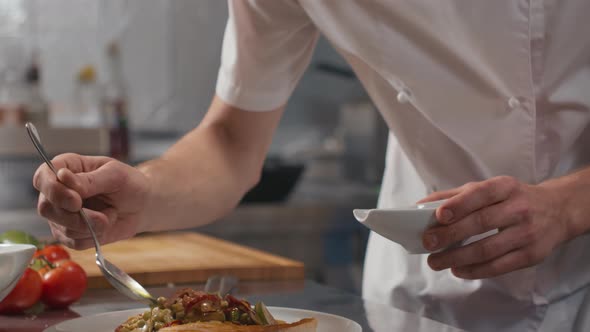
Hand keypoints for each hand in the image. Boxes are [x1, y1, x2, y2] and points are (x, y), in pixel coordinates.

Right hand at [33, 153, 150, 248]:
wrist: (143, 206)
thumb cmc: (129, 184)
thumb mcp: (115, 176)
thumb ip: (89, 180)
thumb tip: (63, 177)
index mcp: (66, 168)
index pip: (42, 178)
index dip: (52, 190)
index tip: (75, 199)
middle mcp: (58, 191)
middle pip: (46, 207)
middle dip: (74, 216)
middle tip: (100, 217)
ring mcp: (62, 214)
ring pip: (61, 227)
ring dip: (90, 226)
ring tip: (110, 215)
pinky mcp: (70, 234)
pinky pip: (73, 242)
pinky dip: (94, 236)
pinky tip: (106, 224)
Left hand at [419, 176, 568, 278]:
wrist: (558, 211)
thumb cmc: (513, 199)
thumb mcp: (490, 188)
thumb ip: (456, 196)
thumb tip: (421, 205)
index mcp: (506, 187)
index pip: (481, 194)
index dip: (459, 205)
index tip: (439, 216)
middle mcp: (519, 208)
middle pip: (481, 223)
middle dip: (450, 235)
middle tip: (427, 243)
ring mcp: (527, 233)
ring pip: (488, 249)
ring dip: (457, 258)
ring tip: (436, 262)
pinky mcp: (532, 255)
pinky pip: (499, 266)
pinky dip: (475, 270)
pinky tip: (458, 270)